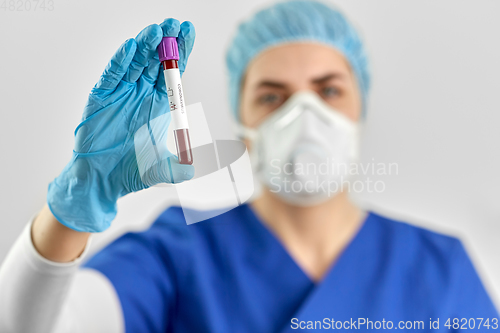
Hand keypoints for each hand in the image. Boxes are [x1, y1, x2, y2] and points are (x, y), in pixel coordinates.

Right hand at [47, 18, 195, 232]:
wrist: (102, 181)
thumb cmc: (132, 173)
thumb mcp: (161, 171)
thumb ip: (177, 168)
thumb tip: (195, 170)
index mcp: (159, 104)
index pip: (173, 72)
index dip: (181, 52)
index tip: (189, 32)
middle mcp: (141, 93)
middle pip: (156, 61)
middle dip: (166, 43)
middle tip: (175, 24)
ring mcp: (121, 93)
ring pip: (135, 63)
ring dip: (145, 46)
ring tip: (157, 31)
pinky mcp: (101, 97)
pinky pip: (111, 75)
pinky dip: (120, 62)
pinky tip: (130, 48)